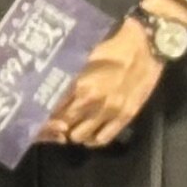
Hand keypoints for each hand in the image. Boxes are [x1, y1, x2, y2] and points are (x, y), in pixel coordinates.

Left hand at [43, 10, 169, 148]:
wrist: (146, 46)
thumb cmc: (111, 47)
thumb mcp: (83, 57)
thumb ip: (66, 74)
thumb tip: (45, 84)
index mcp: (78, 83)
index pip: (52, 108)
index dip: (43, 114)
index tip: (39, 113)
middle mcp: (92, 100)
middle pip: (63, 124)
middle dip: (56, 125)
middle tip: (54, 122)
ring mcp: (109, 111)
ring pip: (80, 136)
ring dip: (73, 133)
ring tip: (72, 127)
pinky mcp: (126, 116)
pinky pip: (103, 138)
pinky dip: (93, 140)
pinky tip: (89, 135)